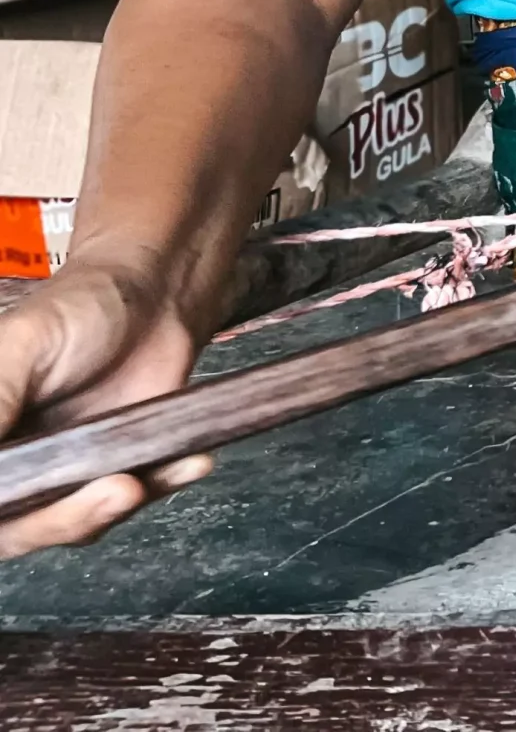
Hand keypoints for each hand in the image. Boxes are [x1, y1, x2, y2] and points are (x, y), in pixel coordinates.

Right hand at [0, 256, 210, 558]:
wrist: (157, 293)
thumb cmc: (78, 308)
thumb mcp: (21, 345)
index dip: (0, 517)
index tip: (23, 506)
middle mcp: (12, 465)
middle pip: (17, 530)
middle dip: (61, 521)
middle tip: (111, 490)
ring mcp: (64, 473)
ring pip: (72, 525)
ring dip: (108, 511)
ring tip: (137, 482)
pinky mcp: (118, 469)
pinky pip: (132, 499)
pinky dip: (159, 487)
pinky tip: (188, 463)